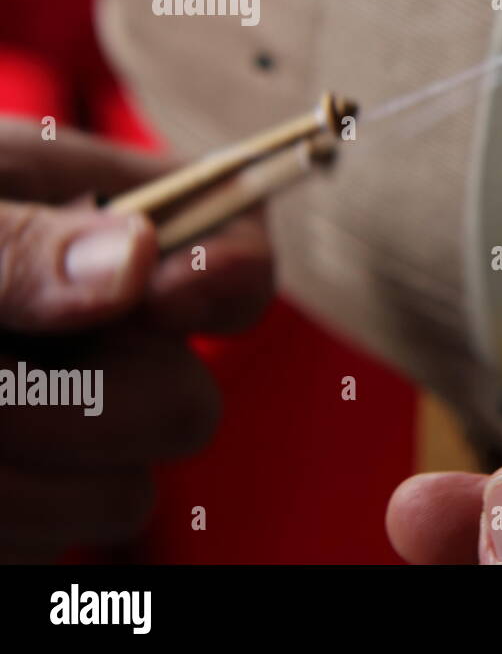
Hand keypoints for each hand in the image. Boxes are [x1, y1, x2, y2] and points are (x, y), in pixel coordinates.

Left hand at [0, 119, 273, 560]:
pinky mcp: (31, 496)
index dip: (228, 274)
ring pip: (128, 489)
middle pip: (190, 392)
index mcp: (82, 213)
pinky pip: (67, 534)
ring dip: (26, 476)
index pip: (232, 234)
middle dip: (94, 409)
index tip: (166, 295)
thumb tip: (136, 259)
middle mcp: (92, 321)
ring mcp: (61, 419)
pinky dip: (2, 517)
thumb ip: (14, 240)